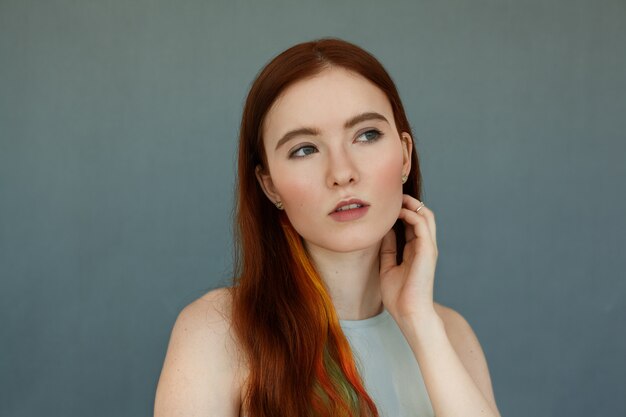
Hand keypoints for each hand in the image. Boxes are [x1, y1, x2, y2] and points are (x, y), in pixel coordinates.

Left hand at [379, 194, 438, 322]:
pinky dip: (411, 214)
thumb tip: (382, 230)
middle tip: (391, 196)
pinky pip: (423, 225)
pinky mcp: (428, 251)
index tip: (384, 205)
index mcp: (415, 251)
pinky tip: (398, 212)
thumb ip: (388, 248)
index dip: (400, 211)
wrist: (409, 314)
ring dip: (411, 204)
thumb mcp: (387, 267)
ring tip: (396, 199)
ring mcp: (428, 248)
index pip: (412, 223)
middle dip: (408, 202)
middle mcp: (424, 247)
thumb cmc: (398, 296)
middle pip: (422, 215)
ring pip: (426, 215)